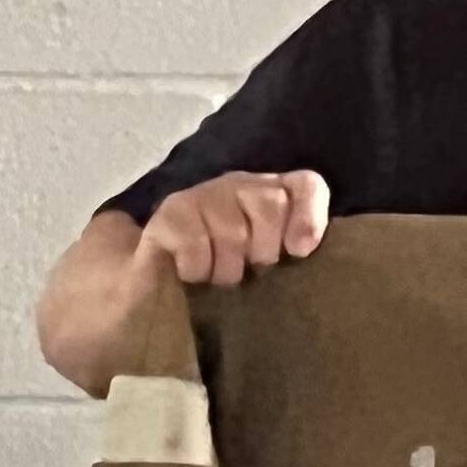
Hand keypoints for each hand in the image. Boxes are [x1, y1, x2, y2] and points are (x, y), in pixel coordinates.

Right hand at [139, 170, 330, 287]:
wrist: (157, 280)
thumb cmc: (224, 274)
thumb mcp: (270, 267)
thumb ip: (297, 247)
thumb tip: (301, 246)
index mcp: (270, 194)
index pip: (307, 185)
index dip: (309, 216)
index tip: (299, 251)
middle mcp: (237, 186)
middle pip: (272, 202)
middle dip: (264, 251)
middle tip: (247, 268)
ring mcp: (201, 195)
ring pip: (234, 230)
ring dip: (228, 268)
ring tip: (218, 275)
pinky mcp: (169, 214)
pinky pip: (196, 243)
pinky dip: (198, 268)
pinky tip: (192, 273)